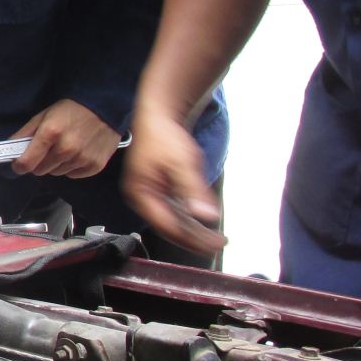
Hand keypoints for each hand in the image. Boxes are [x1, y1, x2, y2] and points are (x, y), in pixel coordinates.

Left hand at [10, 99, 120, 178]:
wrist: (105, 107)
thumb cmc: (70, 110)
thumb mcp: (43, 116)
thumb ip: (25, 133)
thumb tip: (9, 149)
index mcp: (50, 133)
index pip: (26, 163)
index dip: (20, 165)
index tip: (20, 163)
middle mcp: (66, 149)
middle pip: (40, 170)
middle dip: (39, 162)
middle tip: (47, 149)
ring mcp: (82, 158)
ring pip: (57, 173)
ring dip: (57, 164)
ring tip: (65, 147)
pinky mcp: (95, 166)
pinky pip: (73, 175)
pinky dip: (72, 167)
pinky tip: (77, 153)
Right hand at [122, 106, 225, 253]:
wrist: (158, 115)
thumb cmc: (164, 135)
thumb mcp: (181, 163)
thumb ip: (193, 190)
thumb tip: (207, 216)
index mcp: (141, 194)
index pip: (167, 226)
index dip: (192, 238)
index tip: (215, 243)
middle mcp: (143, 198)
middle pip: (170, 227)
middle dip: (195, 238)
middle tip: (219, 244)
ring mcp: (150, 194)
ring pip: (173, 220)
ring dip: (194, 231)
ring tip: (215, 238)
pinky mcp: (159, 189)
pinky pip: (174, 211)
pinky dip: (190, 219)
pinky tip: (204, 222)